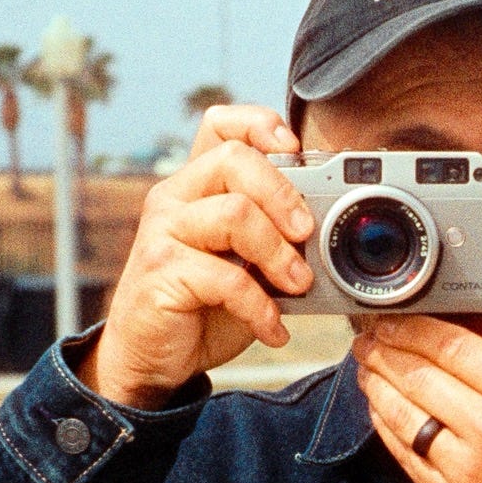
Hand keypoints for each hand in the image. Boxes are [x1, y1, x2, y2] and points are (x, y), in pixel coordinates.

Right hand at [79, 105, 315, 408]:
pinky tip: (273, 328)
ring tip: (297, 286)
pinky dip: (261, 307)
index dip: (259, 124)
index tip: (296, 149)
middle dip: (283, 194)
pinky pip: (226, 278)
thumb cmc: (203, 308)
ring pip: (234, 214)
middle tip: (307, 234)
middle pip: (234, 159)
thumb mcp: (246, 266)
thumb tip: (327, 231)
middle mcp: (175, 197)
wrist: (154, 359)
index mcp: (197, 186)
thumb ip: (273, 239)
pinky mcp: (161, 271)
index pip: (219, 124)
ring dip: (278, 253)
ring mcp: (164, 231)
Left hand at [352, 303, 481, 482]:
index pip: (454, 345)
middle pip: (419, 375)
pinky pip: (402, 453)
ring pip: (401, 413)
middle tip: (369, 334)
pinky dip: (385, 423)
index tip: (395, 316)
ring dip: (375, 383)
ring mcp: (465, 471)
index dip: (413, 325)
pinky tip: (380, 405)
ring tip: (366, 364)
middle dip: (385, 348)